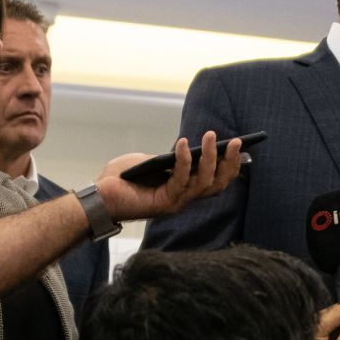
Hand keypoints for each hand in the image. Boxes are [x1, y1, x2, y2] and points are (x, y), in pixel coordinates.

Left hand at [95, 132, 243, 220]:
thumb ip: (168, 158)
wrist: (99, 196)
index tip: (239, 146)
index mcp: (184, 190)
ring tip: (210, 137)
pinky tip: (182, 144)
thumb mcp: (149, 161)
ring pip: (203, 183)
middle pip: (216, 184)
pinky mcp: (163, 203)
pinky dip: (183, 161)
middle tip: (235, 142)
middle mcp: (184, 199)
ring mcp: (175, 203)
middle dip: (228, 163)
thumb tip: (187, 149)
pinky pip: (180, 180)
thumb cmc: (122, 178)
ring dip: (209, 158)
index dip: (231, 166)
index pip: (216, 181)